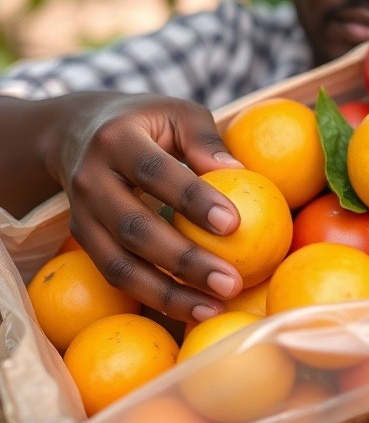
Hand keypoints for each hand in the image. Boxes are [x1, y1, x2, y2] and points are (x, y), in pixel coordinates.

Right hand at [49, 92, 244, 320]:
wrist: (74, 132)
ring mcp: (81, 215)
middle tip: (231, 282)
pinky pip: (117, 277)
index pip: (156, 174)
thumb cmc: (145, 121)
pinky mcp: (83, 240)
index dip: (194, 200)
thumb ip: (206, 140)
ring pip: (120, 265)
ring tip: (213, 308)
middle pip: (136, 229)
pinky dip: (154, 298)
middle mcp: (91, 180)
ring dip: (168, 294)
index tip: (234, 224)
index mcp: (117, 140)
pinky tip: (192, 309)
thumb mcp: (177, 112)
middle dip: (185, 261)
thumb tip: (241, 173)